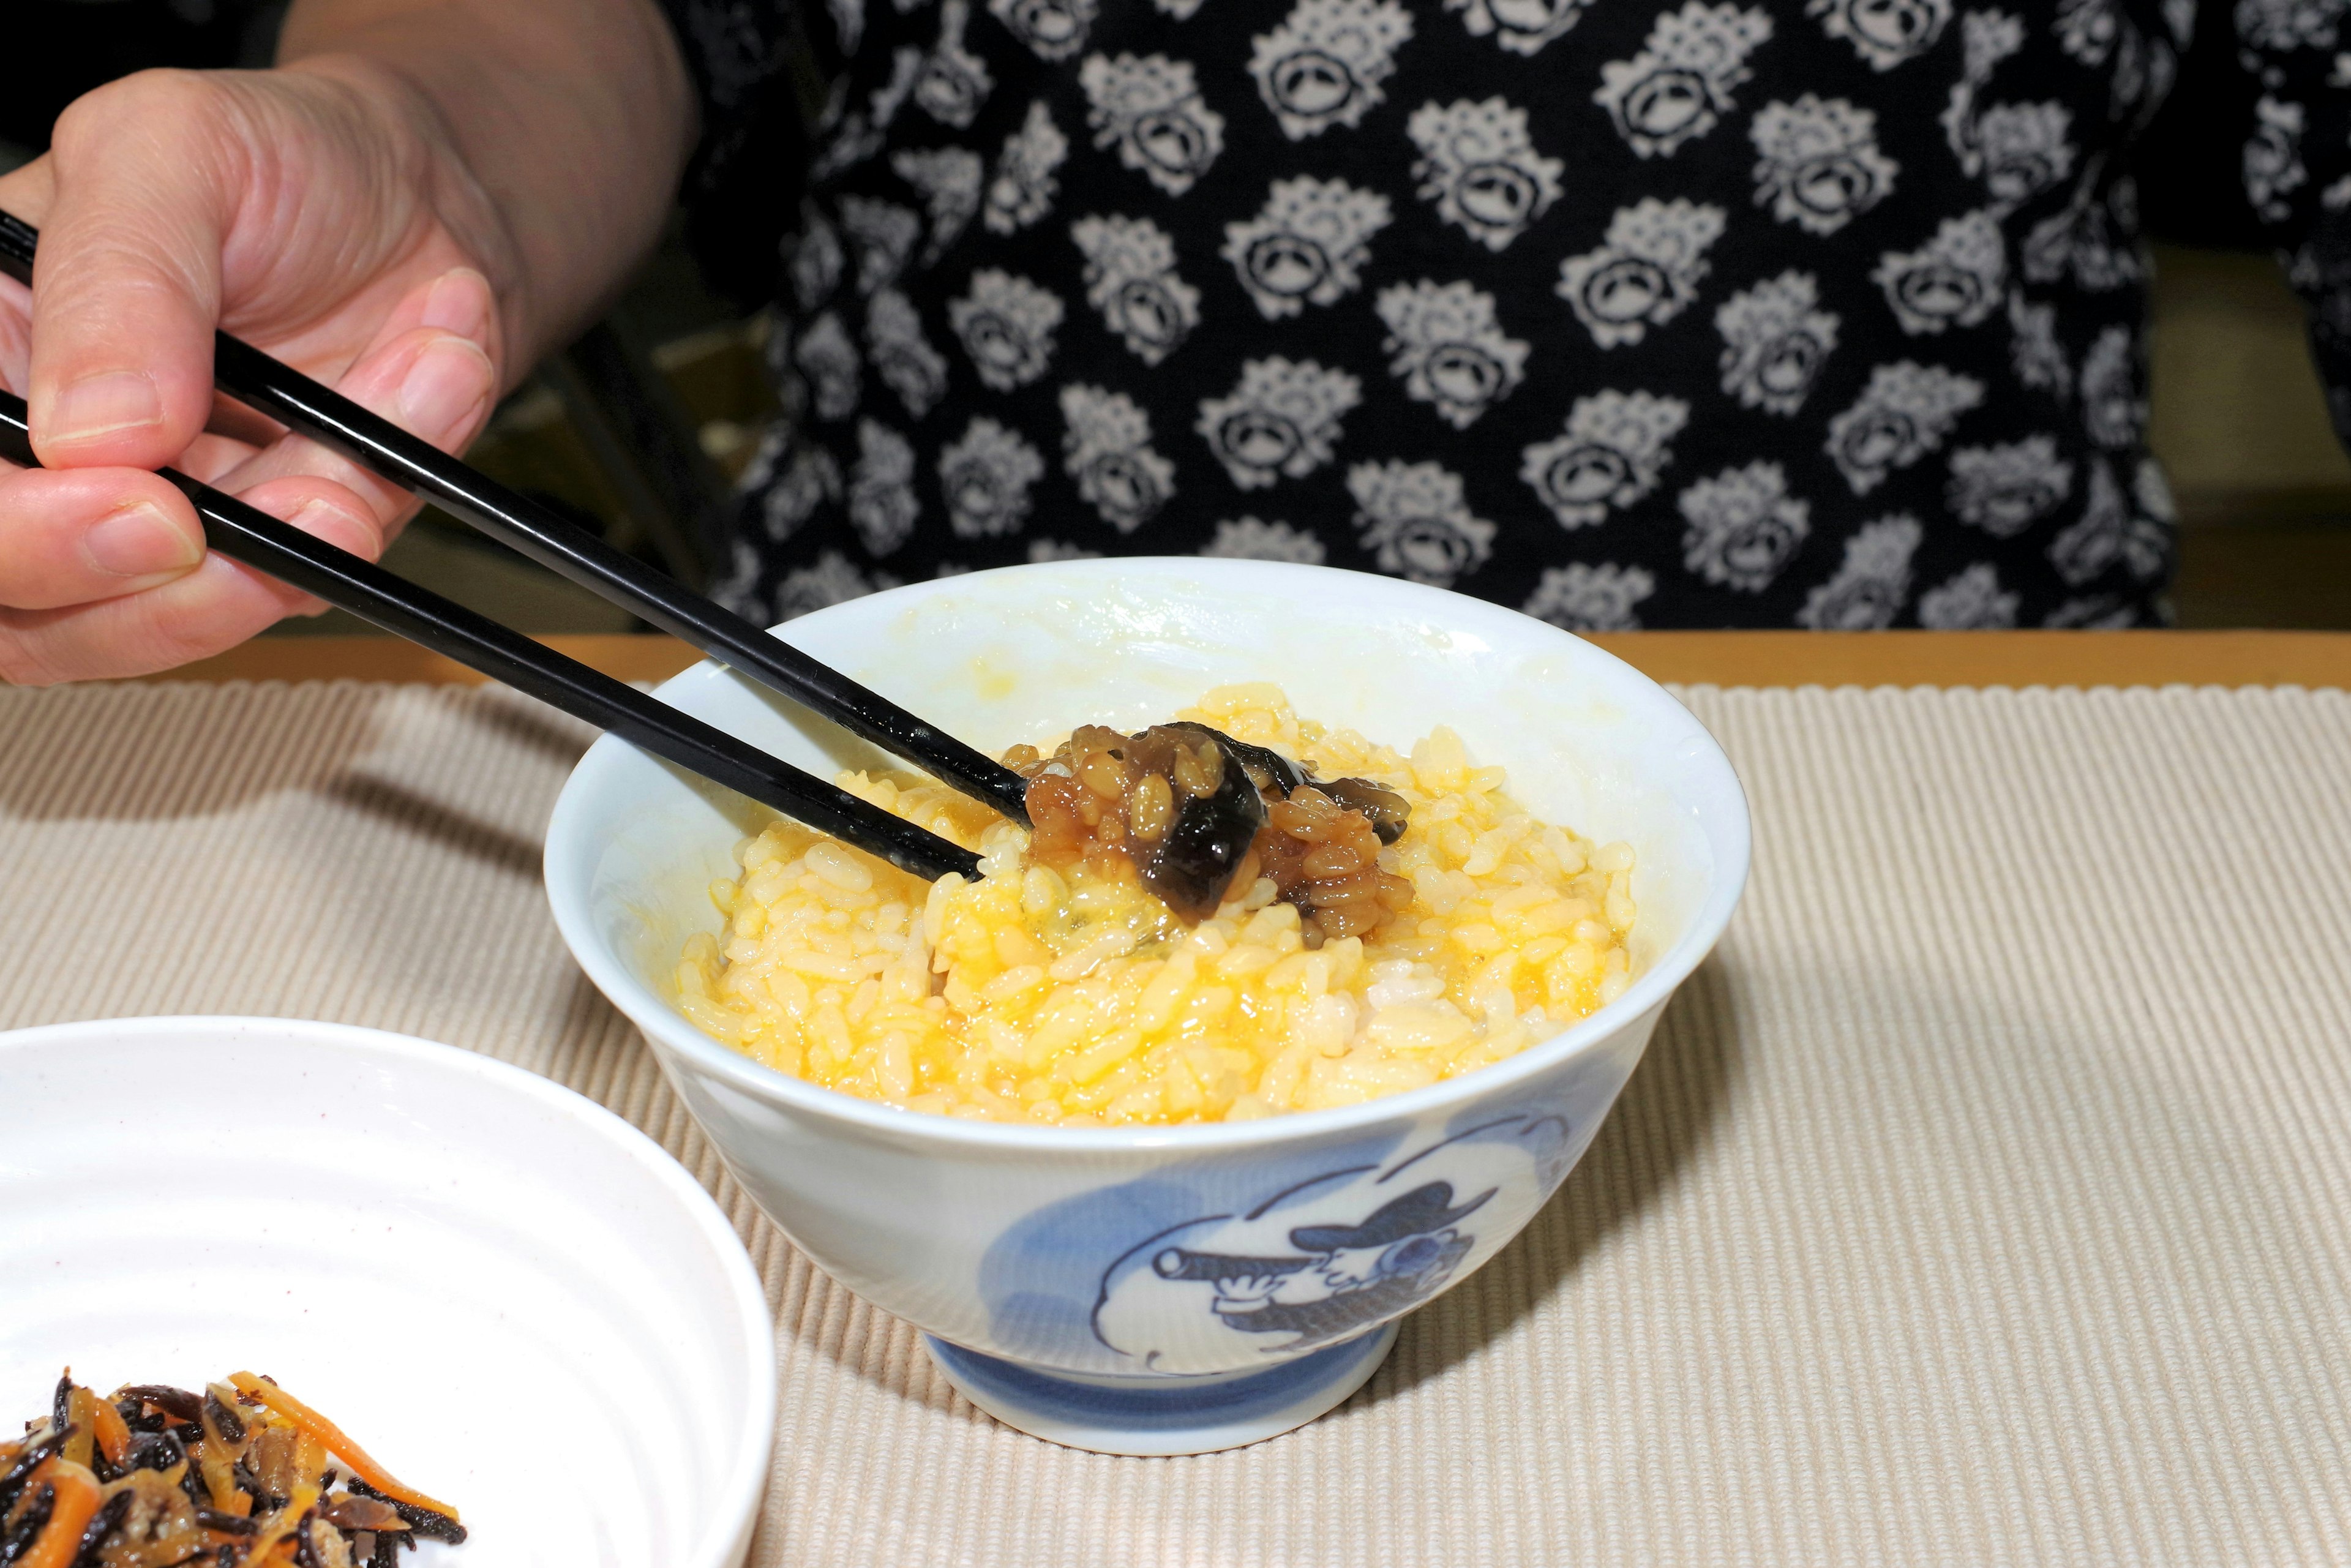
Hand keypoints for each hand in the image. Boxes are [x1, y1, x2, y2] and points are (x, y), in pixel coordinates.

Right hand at [0, 61, 514, 683]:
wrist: (426, 198)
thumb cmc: (279, 158)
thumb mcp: (174, 147)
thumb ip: (118, 276)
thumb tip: (96, 431)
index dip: (23, 535)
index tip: (146, 509)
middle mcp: (39, 452)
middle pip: (28, 612)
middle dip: (155, 592)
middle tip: (269, 518)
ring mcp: (151, 517)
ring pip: (173, 620)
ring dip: (295, 541)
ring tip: (377, 431)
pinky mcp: (266, 548)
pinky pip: (308, 579)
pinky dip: (379, 497)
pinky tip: (432, 377)